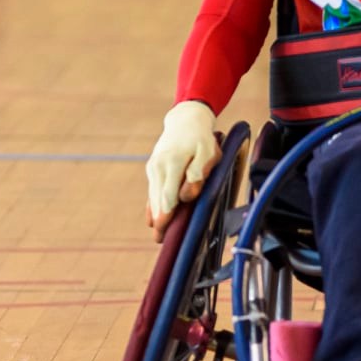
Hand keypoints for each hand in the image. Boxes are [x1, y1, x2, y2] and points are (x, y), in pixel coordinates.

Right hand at [145, 101, 218, 239]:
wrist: (186, 120)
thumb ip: (198, 173)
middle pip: (158, 199)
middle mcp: (158, 167)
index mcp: (172, 163)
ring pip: (153, 196)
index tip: (165, 230)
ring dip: (156, 215)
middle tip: (160, 241)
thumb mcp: (207, 152)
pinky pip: (152, 190)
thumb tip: (186, 196)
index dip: (167, 214)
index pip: (168, 195)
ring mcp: (153, 168)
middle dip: (160, 220)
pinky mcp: (153, 169)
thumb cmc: (201, 139)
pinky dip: (152, 205)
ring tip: (158, 236)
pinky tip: (152, 220)